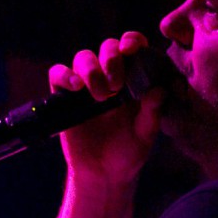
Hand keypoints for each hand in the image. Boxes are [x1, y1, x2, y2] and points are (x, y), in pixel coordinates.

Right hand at [48, 32, 164, 186]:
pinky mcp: (64, 97)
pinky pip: (58, 74)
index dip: (132, 41)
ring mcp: (85, 85)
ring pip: (83, 57)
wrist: (103, 175)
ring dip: (91, 70)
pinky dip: (65, 75)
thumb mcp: (145, 135)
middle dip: (112, 59)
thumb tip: (159, 89)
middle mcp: (109, 76)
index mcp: (133, 79)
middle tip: (117, 84)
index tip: (132, 50)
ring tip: (101, 95)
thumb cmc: (129, 152)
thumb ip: (153, 112)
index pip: (132, 47)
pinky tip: (76, 88)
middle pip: (108, 47)